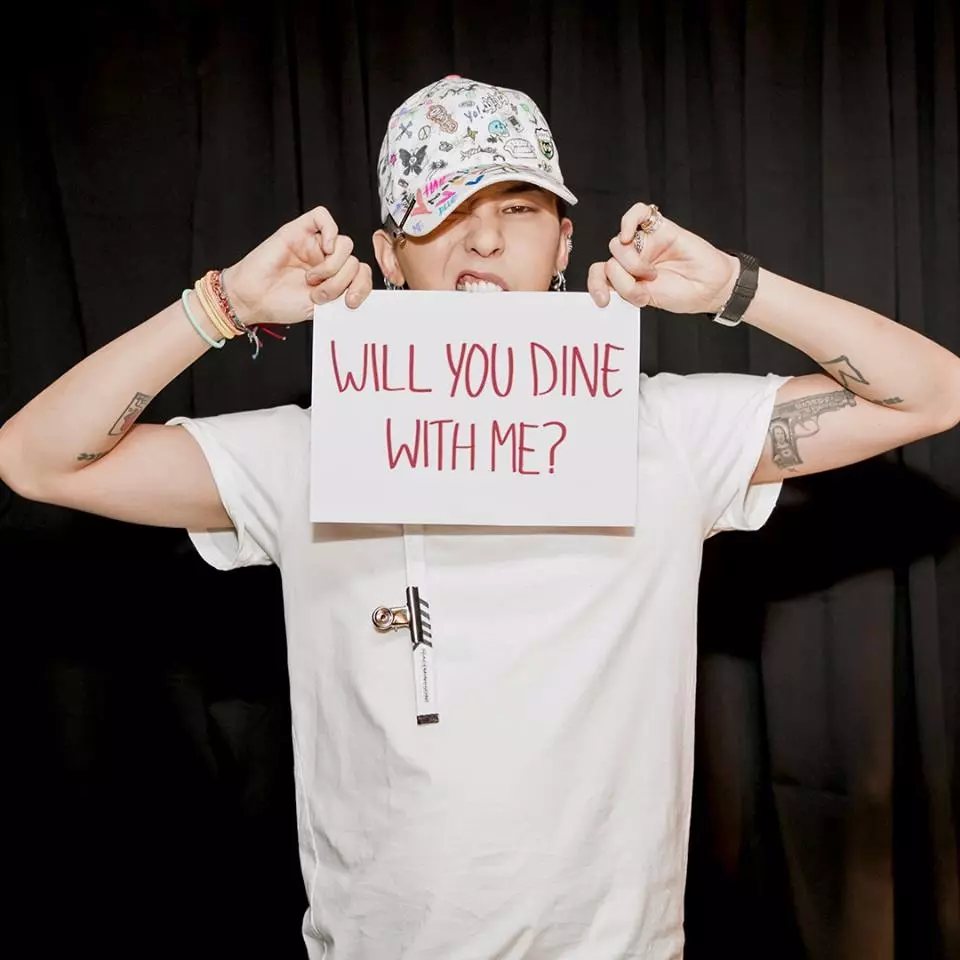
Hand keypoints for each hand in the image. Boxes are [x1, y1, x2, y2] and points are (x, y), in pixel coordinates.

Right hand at [220, 206, 372, 325]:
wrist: (253, 299)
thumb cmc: (280, 304)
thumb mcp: (321, 308)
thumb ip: (342, 296)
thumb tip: (361, 290)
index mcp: (334, 279)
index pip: (362, 274)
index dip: (362, 287)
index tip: (351, 302)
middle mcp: (326, 260)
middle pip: (355, 261)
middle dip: (340, 282)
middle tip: (319, 294)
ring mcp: (314, 245)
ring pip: (345, 244)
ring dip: (332, 266)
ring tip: (311, 279)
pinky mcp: (299, 230)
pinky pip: (323, 217)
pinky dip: (329, 232)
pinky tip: (322, 249)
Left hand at [587, 202, 739, 314]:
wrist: (710, 286)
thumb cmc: (683, 293)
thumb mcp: (648, 299)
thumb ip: (626, 289)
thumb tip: (609, 279)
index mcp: (627, 277)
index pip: (600, 274)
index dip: (596, 285)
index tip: (604, 301)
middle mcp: (632, 259)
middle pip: (608, 261)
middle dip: (622, 279)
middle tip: (644, 285)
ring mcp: (644, 243)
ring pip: (617, 244)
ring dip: (633, 262)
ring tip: (653, 273)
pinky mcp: (659, 227)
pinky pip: (636, 214)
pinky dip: (628, 221)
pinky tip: (629, 234)